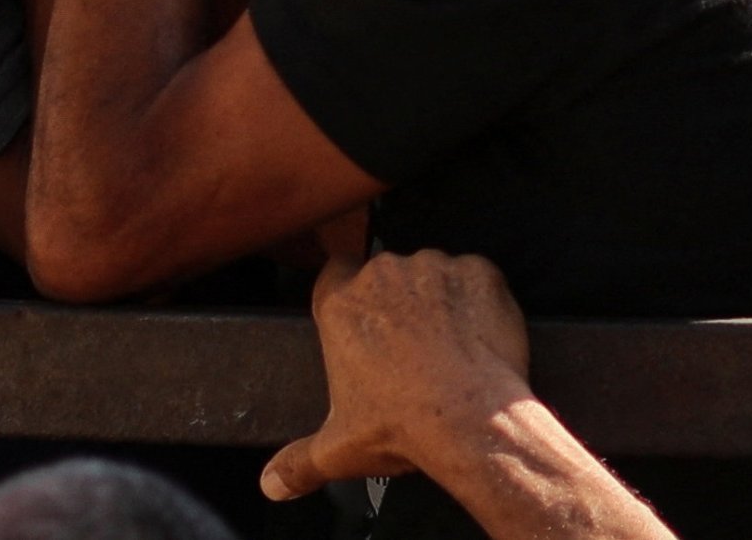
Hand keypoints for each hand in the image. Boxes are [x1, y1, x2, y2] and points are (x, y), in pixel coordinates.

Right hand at [263, 251, 534, 502]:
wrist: (470, 421)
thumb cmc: (402, 426)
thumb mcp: (338, 449)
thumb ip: (298, 462)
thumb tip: (272, 484)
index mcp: (340, 304)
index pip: (334, 273)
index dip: (348, 292)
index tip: (362, 319)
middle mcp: (382, 274)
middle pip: (386, 276)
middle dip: (397, 303)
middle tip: (410, 350)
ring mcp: (432, 268)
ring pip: (432, 274)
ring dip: (439, 300)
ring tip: (448, 348)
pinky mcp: (477, 271)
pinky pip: (477, 276)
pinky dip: (479, 300)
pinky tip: (478, 337)